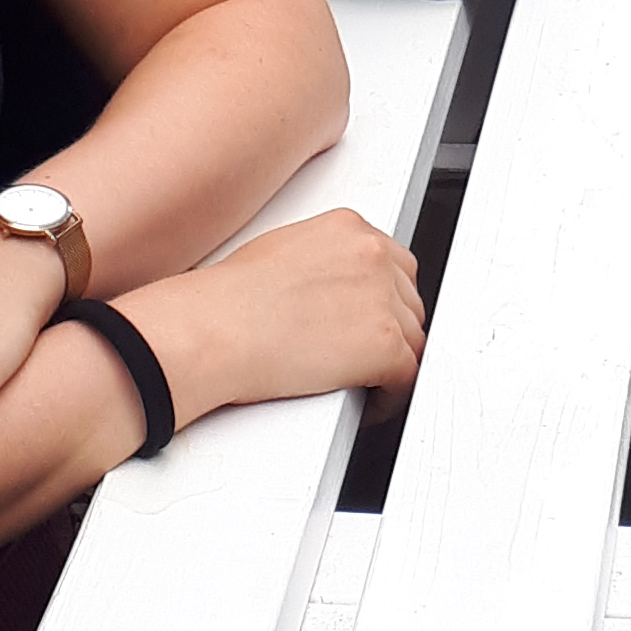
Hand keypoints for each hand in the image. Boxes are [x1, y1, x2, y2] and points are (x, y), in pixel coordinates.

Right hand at [204, 208, 425, 417]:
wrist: (218, 329)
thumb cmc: (229, 299)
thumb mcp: (282, 250)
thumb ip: (321, 259)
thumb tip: (328, 287)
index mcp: (348, 228)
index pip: (392, 261)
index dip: (385, 295)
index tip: (376, 315)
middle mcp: (372, 255)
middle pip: (408, 297)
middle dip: (393, 325)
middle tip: (371, 351)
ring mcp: (382, 298)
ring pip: (413, 336)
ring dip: (395, 359)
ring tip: (370, 380)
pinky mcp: (384, 344)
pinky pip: (408, 376)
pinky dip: (393, 395)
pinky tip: (372, 403)